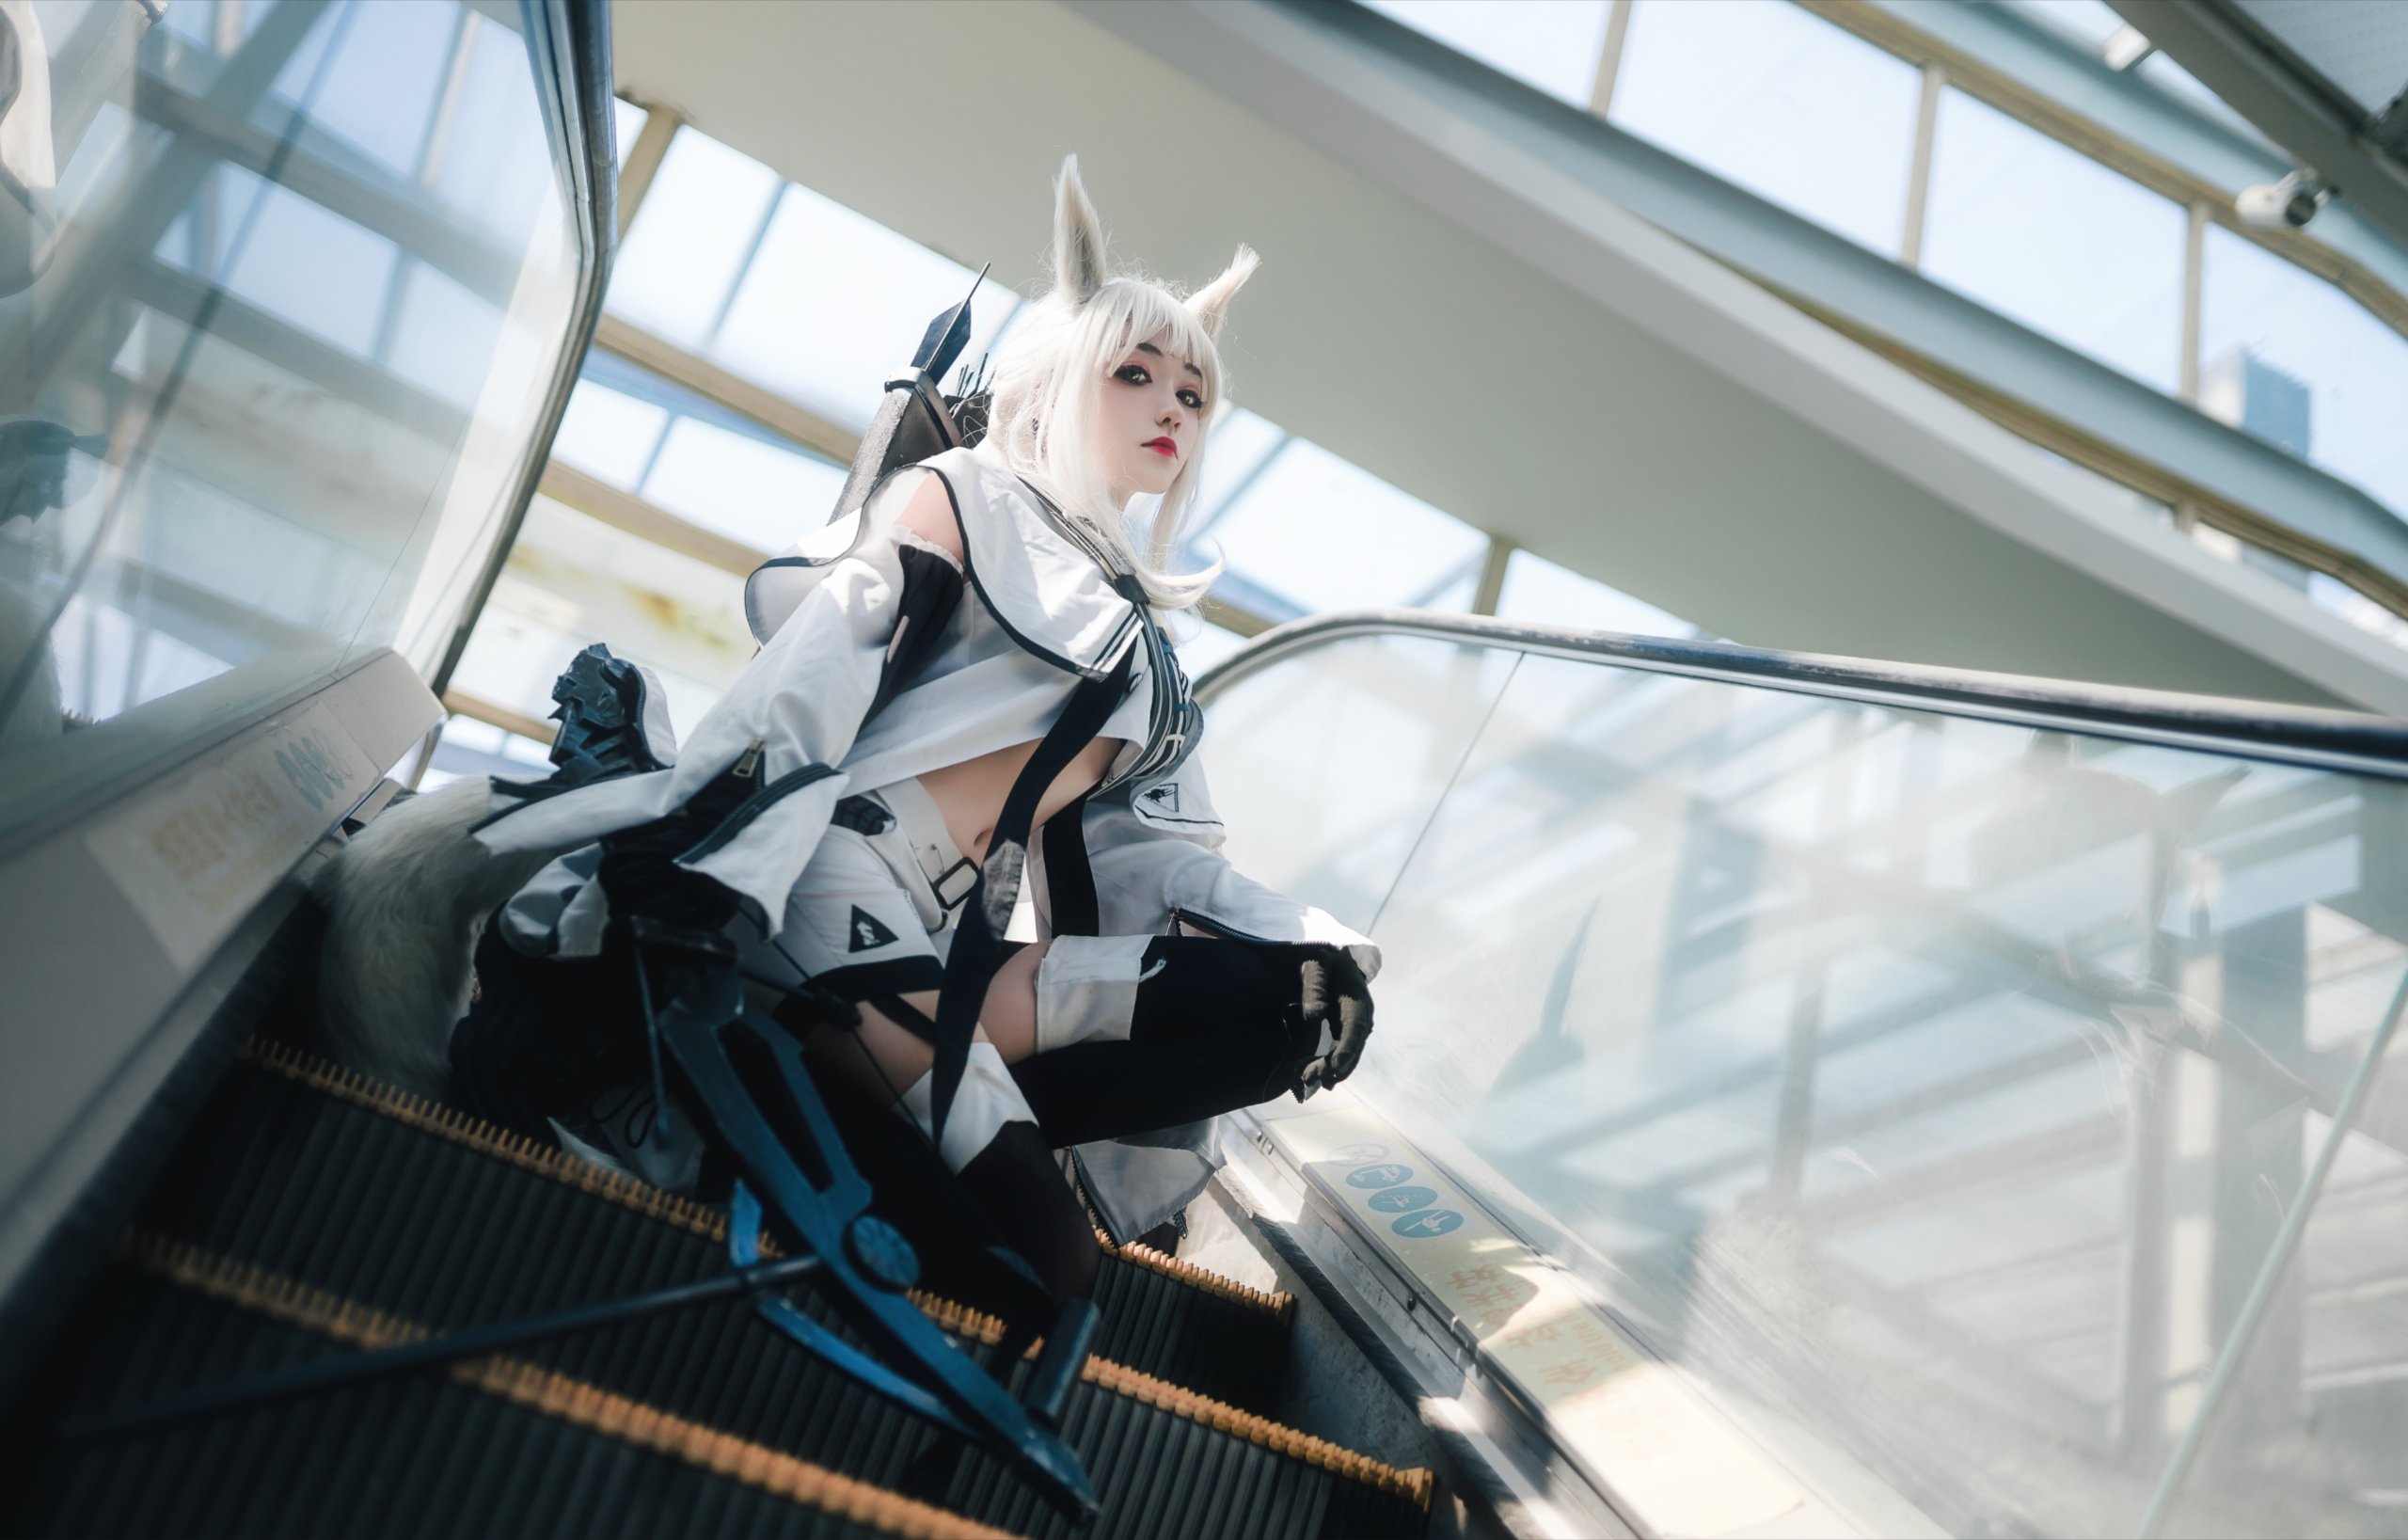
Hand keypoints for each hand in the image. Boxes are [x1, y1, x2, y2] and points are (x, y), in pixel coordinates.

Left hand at [1294, 946, 1371, 1097]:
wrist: (1332, 958)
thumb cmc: (1321, 960)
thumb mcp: (1314, 965)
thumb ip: (1314, 986)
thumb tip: (1314, 1016)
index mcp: (1357, 998)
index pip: (1355, 1028)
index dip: (1346, 1049)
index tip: (1334, 1068)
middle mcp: (1363, 1014)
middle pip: (1352, 1046)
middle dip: (1333, 1066)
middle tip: (1308, 1079)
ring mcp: (1358, 1023)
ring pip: (1350, 1053)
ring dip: (1331, 1070)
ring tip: (1307, 1081)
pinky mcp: (1348, 1029)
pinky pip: (1344, 1051)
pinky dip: (1332, 1065)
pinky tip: (1317, 1078)